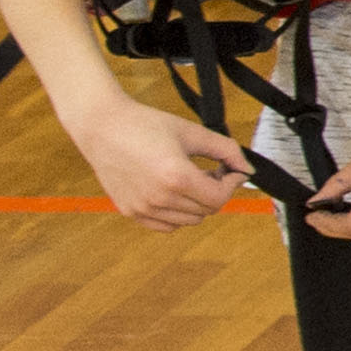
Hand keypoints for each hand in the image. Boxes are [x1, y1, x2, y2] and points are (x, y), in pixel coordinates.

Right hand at [73, 89, 251, 230]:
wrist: (102, 127)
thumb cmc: (145, 125)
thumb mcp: (192, 132)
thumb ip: (226, 149)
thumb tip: (248, 169)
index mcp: (176, 177)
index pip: (220, 198)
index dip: (232, 184)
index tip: (232, 171)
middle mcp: (158, 198)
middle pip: (207, 210)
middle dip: (216, 191)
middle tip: (211, 171)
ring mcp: (142, 208)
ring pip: (189, 221)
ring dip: (197, 203)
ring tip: (190, 178)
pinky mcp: (130, 211)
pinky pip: (166, 226)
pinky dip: (177, 214)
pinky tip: (174, 191)